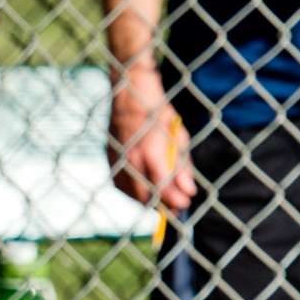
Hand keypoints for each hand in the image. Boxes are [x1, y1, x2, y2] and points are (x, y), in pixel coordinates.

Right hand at [109, 70, 193, 212]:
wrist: (129, 93)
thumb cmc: (158, 113)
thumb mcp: (178, 136)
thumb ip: (182, 166)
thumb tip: (189, 192)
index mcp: (151, 151)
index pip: (162, 187)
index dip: (175, 200)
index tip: (186, 204)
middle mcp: (131, 160)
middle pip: (146, 198)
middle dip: (163, 205)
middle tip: (176, 205)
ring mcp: (117, 163)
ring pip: (134, 196)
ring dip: (149, 200)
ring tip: (163, 195)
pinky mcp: (110, 163)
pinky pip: (122, 188)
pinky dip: (135, 192)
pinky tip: (145, 186)